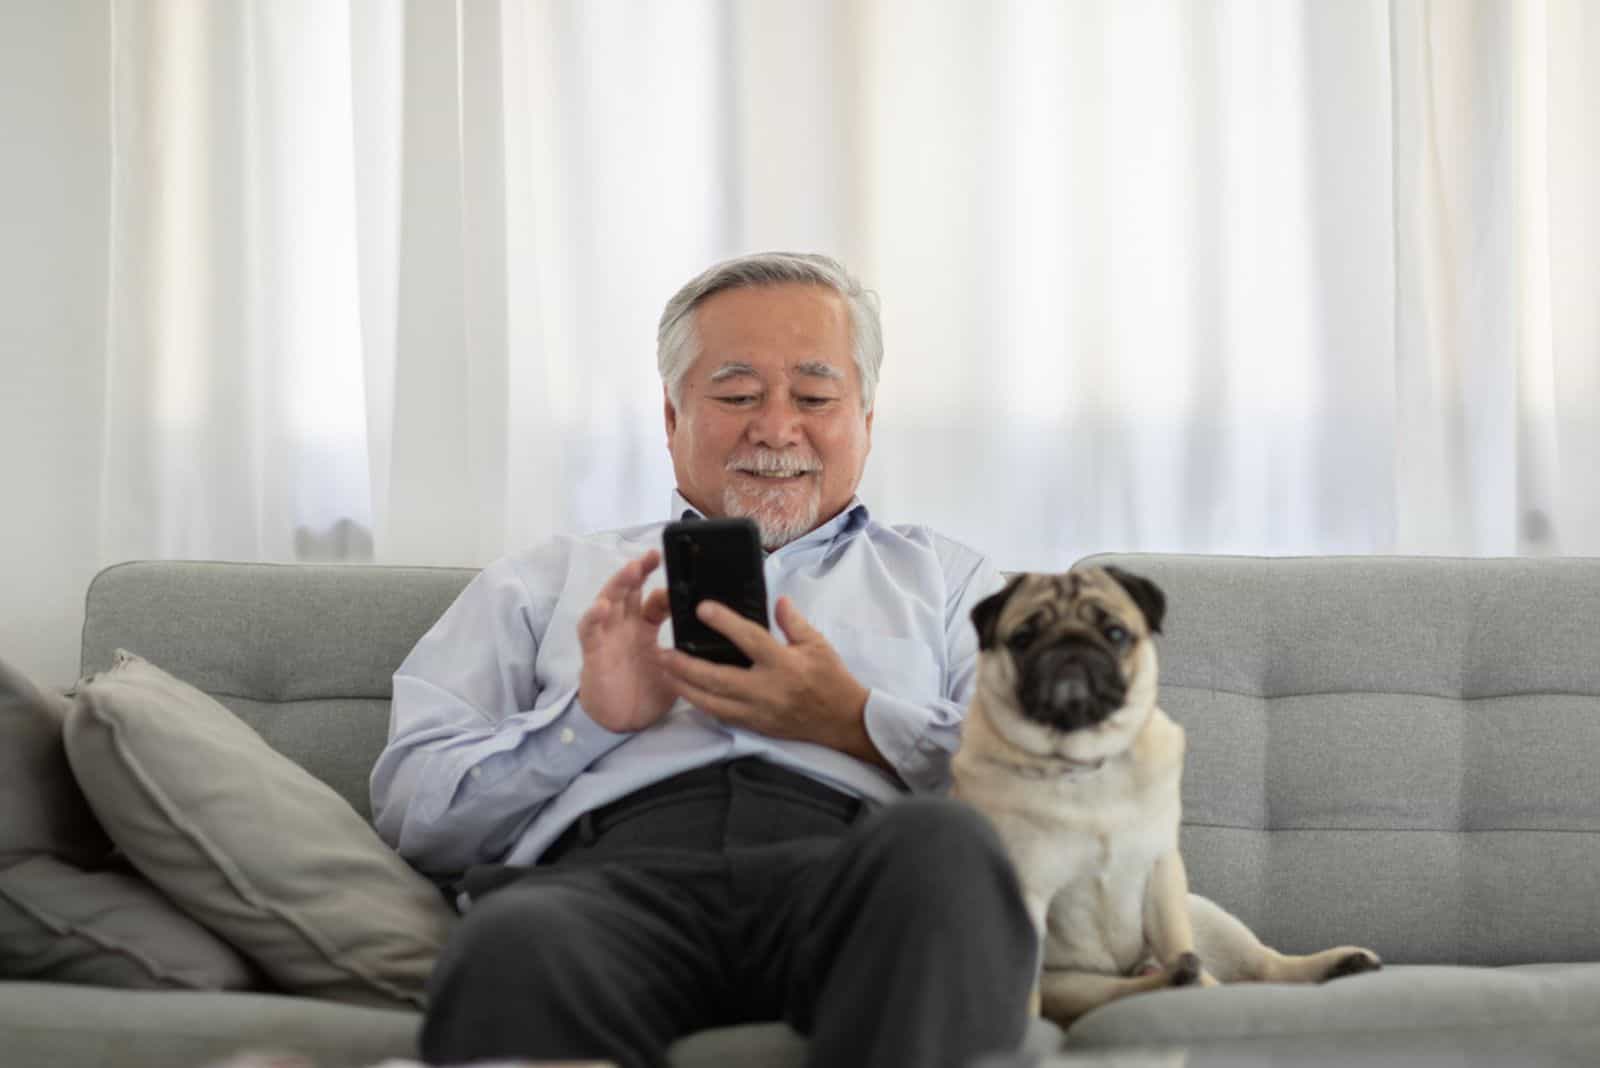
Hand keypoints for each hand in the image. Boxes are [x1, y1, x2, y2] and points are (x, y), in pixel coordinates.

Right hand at [577, 550, 675, 732]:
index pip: (655, 601)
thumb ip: (690, 653)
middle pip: (630, 590)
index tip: (685, 585)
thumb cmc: (646, 694)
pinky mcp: (593, 651)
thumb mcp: (676, 670)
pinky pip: (589, 630)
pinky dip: (593, 616)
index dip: (667, 592)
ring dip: (619, 584)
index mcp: (645, 628)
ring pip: (609, 600)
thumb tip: (722, 642)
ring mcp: (607, 635)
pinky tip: (602, 606)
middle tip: (654, 554)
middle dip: (641, 571)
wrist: (622, 722)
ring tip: (632, 569)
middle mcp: (625, 626)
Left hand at [655, 597, 888, 771]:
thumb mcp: (817, 644)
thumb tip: (778, 601)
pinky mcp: (755, 725)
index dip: (725, 622)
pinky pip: (721, 715)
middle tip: (662, 653)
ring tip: (664, 673)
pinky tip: (686, 693)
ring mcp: (758, 711)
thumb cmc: (830, 678)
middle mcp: (766, 689)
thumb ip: (793, 622)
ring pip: (713, 702)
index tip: (702, 608)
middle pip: (718, 678)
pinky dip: (702, 704)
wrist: (842, 721)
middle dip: (686, 667)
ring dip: (685, 688)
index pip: (750, 639)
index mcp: (783, 664)